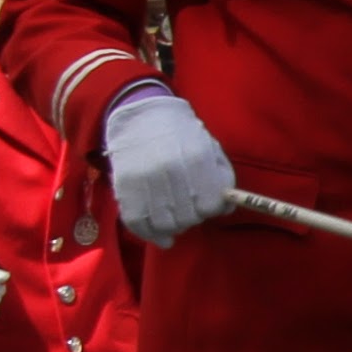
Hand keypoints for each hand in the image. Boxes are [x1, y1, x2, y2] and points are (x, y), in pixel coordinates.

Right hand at [102, 89, 235, 245]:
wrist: (142, 117)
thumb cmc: (183, 135)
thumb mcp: (210, 149)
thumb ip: (222, 178)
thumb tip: (226, 209)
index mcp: (197, 159)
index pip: (211, 205)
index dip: (212, 209)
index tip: (207, 205)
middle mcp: (171, 170)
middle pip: (188, 218)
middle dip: (192, 218)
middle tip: (188, 210)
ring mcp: (145, 179)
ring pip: (164, 224)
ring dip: (172, 227)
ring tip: (174, 217)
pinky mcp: (125, 187)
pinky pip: (137, 222)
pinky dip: (148, 234)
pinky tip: (159, 234)